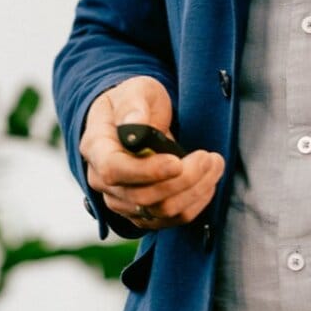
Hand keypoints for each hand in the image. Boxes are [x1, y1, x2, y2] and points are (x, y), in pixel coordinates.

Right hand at [80, 77, 224, 229]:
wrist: (135, 119)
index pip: (114, 170)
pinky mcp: (141, 212)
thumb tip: (135, 124)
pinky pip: (170, 219)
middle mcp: (102, 180)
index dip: (147, 171)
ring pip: (160, 211)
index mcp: (96, 148)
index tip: (177, 162)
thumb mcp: (135, 91)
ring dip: (195, 191)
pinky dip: (194, 202)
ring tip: (214, 164)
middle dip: (183, 179)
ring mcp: (121, 200)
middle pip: (143, 197)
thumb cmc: (134, 102)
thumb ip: (133, 106)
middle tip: (209, 157)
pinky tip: (207, 181)